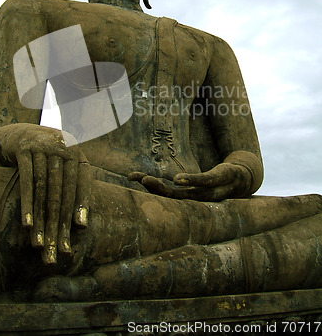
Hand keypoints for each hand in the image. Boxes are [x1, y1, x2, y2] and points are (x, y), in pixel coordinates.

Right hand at [0, 123, 91, 264]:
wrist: (15, 133)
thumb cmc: (44, 157)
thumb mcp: (61, 166)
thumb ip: (74, 189)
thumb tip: (82, 227)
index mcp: (75, 151)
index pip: (79, 184)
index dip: (79, 207)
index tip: (79, 232)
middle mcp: (61, 146)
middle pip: (61, 191)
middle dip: (59, 222)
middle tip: (57, 249)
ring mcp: (42, 146)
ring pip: (43, 190)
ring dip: (42, 220)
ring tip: (40, 245)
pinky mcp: (23, 149)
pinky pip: (26, 181)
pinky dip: (26, 204)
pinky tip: (27, 225)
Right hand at [129, 161, 250, 200]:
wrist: (243, 178)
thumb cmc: (219, 181)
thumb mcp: (200, 181)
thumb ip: (184, 181)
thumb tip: (165, 175)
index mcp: (190, 199)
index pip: (166, 196)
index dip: (149, 188)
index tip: (131, 177)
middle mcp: (196, 199)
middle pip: (171, 198)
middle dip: (152, 189)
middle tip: (137, 179)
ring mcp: (207, 191)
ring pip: (182, 193)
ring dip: (163, 189)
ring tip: (147, 180)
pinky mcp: (218, 179)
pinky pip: (202, 182)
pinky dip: (189, 181)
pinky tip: (177, 180)